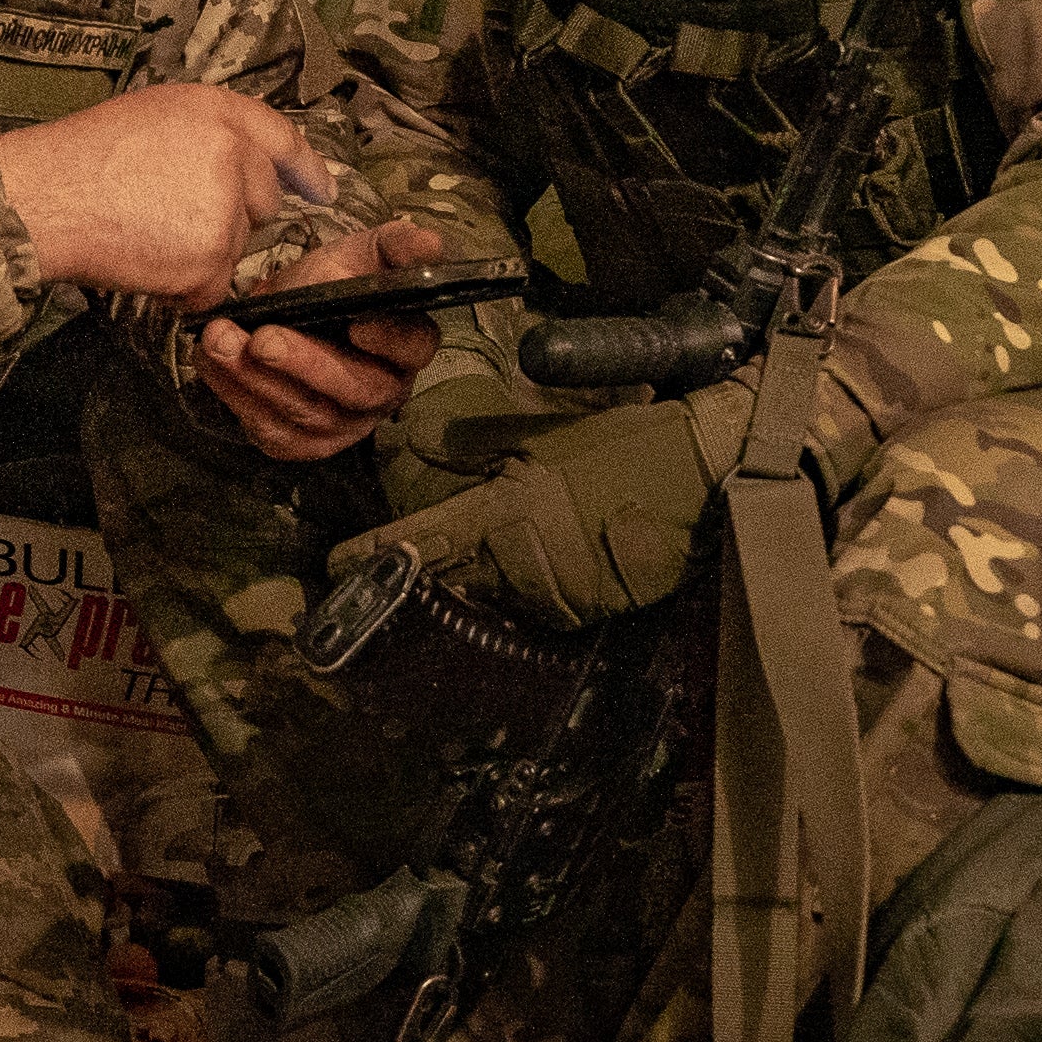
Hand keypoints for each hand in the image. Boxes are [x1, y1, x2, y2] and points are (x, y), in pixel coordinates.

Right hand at [0, 81, 334, 302]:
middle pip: (264, 201)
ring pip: (237, 247)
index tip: (323, 188)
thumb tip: (246, 165)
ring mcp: (224, 206)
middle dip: (232, 216)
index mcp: (214, 110)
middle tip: (169, 214)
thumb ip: (206, 134)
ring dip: (201, 254)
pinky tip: (145, 261)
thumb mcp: (149, 116)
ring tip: (144, 231)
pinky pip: (214, 286)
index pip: (280, 137)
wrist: (42, 199)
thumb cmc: (77, 160)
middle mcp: (231, 152)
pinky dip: (184, 288)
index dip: (305, 167)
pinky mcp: (211, 257)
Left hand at [190, 214, 455, 464]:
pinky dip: (237, 397)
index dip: (387, 338)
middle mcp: (382, 392)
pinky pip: (272, 430)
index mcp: (407, 345)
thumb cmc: (328, 284)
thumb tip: (430, 244)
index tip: (355, 321)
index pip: (411, 347)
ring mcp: (343, 424)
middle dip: (304, 363)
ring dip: (258, 379)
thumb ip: (394, 245)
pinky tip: (212, 365)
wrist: (282, 312)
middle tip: (263, 338)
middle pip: (352, 388)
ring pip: (306, 413)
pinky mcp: (301, 441)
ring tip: (219, 342)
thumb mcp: (359, 254)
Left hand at [326, 378, 760, 630]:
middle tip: (412, 552)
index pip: (417, 547)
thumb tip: (408, 444)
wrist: (707, 473)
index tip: (334, 569)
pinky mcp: (588, 610)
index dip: (370, 558)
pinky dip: (528, 584)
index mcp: (503, 514)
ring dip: (484, 574)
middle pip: (450, 580)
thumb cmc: (622, 440)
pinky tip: (546, 554)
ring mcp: (556, 594)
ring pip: (493, 593)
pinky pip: (537, 603)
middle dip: (430, 567)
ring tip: (504, 542)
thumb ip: (469, 444)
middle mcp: (521, 565)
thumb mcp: (537, 431)